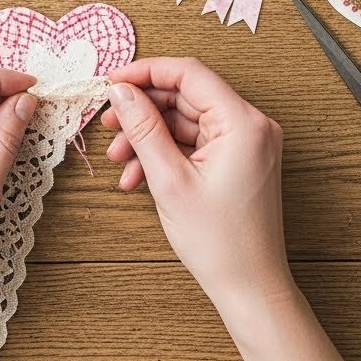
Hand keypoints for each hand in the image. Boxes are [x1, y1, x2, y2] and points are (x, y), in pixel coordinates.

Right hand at [102, 57, 292, 326]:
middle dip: (143, 110)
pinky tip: (139, 175)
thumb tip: (122, 92)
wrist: (250, 288)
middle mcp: (251, 125)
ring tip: (120, 158)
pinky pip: (196, 142)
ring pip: (187, 120)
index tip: (113, 81)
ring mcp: (247, 143)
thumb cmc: (220, 243)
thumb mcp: (170, 180)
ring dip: (150, 135)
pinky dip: (166, 152)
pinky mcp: (239, 159)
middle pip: (186, 96)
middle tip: (108, 122)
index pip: (189, 74)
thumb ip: (144, 128)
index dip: (146, 72)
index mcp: (243, 122)